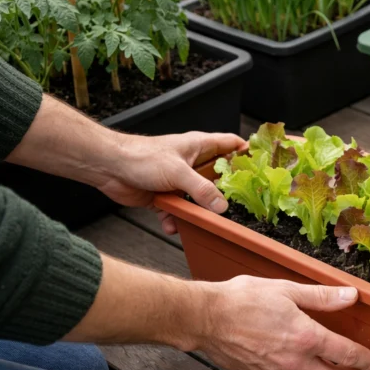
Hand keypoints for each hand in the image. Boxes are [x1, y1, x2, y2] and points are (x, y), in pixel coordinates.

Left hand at [98, 131, 245, 233]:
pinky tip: (173, 225)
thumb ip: (202, 190)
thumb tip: (221, 206)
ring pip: (199, 199)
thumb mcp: (178, 172)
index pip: (230, 144)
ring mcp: (179, 181)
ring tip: (204, 222)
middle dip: (227, 191)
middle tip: (240, 204)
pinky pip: (178, 212)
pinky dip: (177, 221)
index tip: (262, 166)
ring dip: (199, 212)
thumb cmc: (140, 156)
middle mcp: (191, 163)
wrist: (108, 167)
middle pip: (218, 177)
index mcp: (199, 147)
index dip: (247, 153)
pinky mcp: (165, 196)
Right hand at [197, 277, 369, 369]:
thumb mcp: (287, 290)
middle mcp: (294, 361)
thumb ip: (322, 297)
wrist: (205, 318)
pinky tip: (300, 364)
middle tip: (354, 365)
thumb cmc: (242, 300)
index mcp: (306, 338)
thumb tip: (351, 296)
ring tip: (328, 363)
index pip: (348, 356)